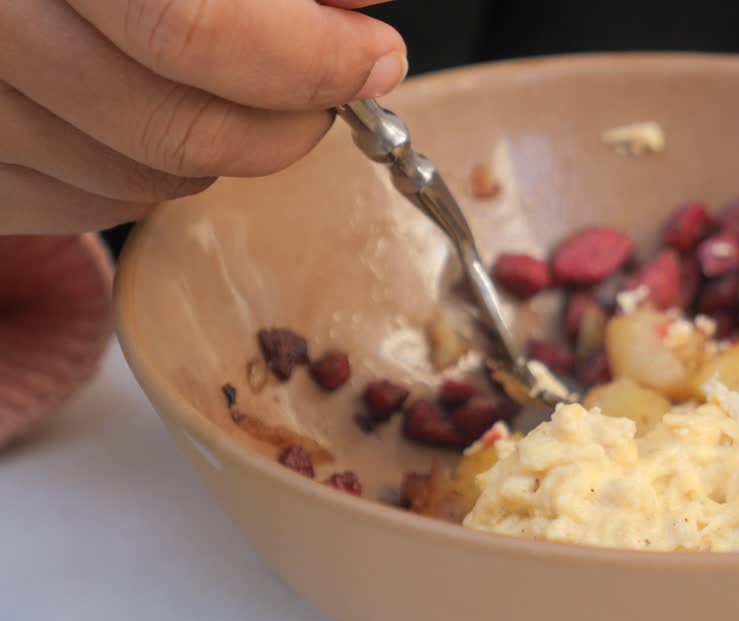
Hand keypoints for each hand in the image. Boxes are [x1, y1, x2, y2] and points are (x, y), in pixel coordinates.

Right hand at [0, 0, 406, 234]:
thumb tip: (363, 0)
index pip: (193, 29)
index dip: (309, 58)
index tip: (374, 57)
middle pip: (178, 129)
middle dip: (287, 119)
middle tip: (331, 84)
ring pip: (143, 181)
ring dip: (222, 146)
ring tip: (231, 79)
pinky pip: (88, 206)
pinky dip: (148, 172)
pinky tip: (153, 108)